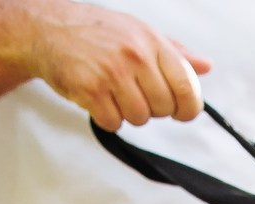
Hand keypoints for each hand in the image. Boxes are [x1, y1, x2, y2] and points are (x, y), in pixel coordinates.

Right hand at [24, 0, 207, 129]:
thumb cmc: (97, 32)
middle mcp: (134, 55)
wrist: (48, 29)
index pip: (186, 85)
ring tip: (113, 92)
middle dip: (152, 108)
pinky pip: (113, 122)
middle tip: (134, 93)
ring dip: (128, 113)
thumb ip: (174, 52)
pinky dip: (107, 118)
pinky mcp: (90, 90)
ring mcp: (112, 73)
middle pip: (163, 107)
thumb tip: (205, 67)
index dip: (188, 106)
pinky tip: (98, 98)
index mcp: (151, 41)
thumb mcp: (139, 32)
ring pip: (139, 118)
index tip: (182, 112)